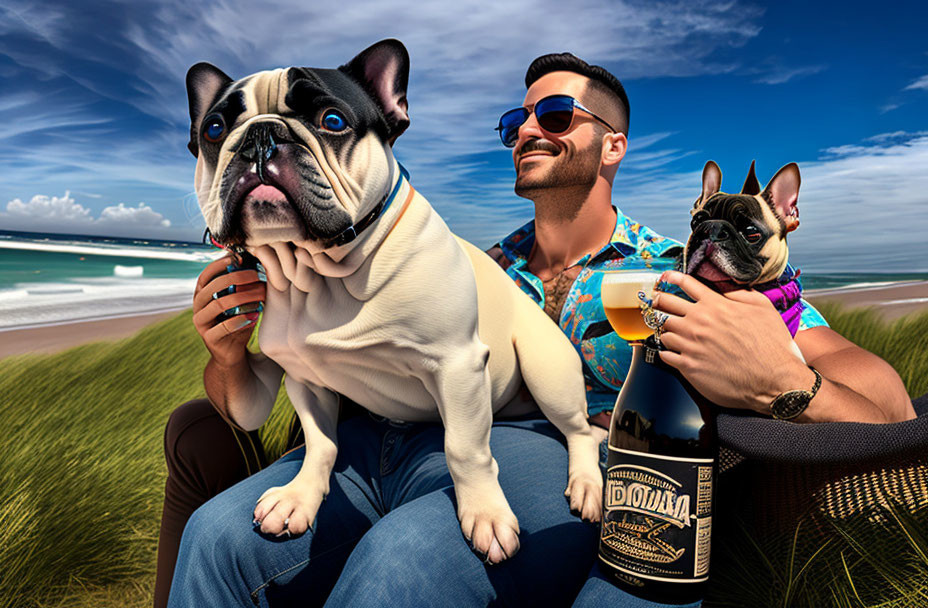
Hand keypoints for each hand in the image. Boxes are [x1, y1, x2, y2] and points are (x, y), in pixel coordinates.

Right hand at [192, 254, 265, 366]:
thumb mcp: (239, 304)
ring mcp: (201, 323)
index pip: (205, 275)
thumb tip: (255, 266)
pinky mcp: (209, 338)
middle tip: (256, 275)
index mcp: (202, 295)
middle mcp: (198, 307)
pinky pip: (223, 326)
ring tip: (261, 295)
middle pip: (212, 287)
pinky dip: (240, 320)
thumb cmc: (237, 323)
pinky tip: (254, 316)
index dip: (218, 265)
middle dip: (235, 277)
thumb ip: (242, 288)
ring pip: (218, 304)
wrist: (232, 353)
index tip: (237, 258)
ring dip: (242, 297)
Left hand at [651, 271, 809, 412]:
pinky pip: (665, 354)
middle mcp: (699, 322)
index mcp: (716, 306)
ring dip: (665, 330)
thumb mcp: (763, 309)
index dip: (671, 278)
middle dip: (658, 301)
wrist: (774, 380)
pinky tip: (672, 353)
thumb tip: (727, 289)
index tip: (664, 278)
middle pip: (665, 304)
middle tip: (655, 302)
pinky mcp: (688, 366)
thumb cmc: (772, 346)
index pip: (686, 284)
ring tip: (669, 332)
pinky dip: (666, 352)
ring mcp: (691, 344)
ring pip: (663, 331)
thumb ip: (741, 294)